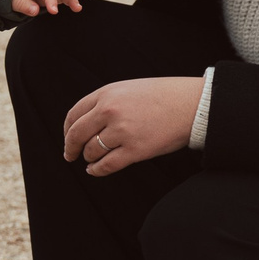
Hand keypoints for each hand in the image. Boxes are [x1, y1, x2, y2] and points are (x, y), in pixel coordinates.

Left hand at [62, 76, 204, 177]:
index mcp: (106, 94)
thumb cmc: (162, 96)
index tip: (68, 138)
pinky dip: (97, 170)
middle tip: (69, 155)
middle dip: (70, 148)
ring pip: (91, 151)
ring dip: (88, 158)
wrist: (191, 104)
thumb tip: (86, 123)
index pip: (74, 115)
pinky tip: (95, 170)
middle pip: (76, 135)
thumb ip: (106, 102)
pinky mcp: (135, 150)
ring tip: (89, 160)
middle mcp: (110, 111)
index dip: (67, 130)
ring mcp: (122, 131)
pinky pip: (106, 165)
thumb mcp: (128, 89)